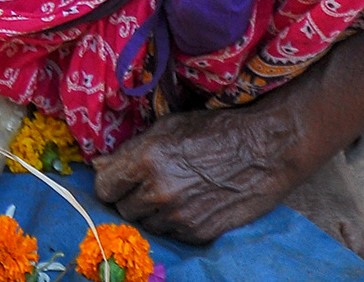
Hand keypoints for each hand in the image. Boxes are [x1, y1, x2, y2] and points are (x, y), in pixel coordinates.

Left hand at [92, 94, 317, 243]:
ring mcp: (179, 217)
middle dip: (132, 198)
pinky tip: (192, 204)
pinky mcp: (199, 234)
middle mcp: (158, 192)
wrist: (265, 150)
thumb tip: (98, 165)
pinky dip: (176, 224)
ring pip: (147, 225)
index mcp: (146, 160)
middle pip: (123, 209)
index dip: (110, 183)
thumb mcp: (168, 128)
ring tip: (175, 192)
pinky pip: (172, 235)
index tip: (119, 180)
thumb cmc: (215, 130)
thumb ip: (130, 149)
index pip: (104, 187)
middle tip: (150, 184)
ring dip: (154, 212)